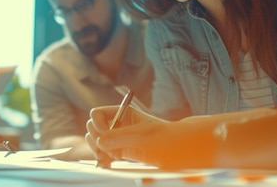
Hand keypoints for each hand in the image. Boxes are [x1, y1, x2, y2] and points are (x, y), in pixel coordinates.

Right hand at [86, 105, 218, 168]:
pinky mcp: (122, 152)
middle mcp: (119, 124)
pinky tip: (106, 164)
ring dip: (96, 150)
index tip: (103, 134)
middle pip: (94, 128)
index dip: (97, 123)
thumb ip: (120, 137)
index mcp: (123, 113)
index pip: (98, 114)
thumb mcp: (144, 136)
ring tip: (106, 158)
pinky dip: (102, 159)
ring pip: (97, 142)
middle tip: (104, 150)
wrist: (183, 148)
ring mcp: (120, 139)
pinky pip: (104, 154)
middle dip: (95, 139)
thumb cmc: (168, 138)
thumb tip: (99, 140)